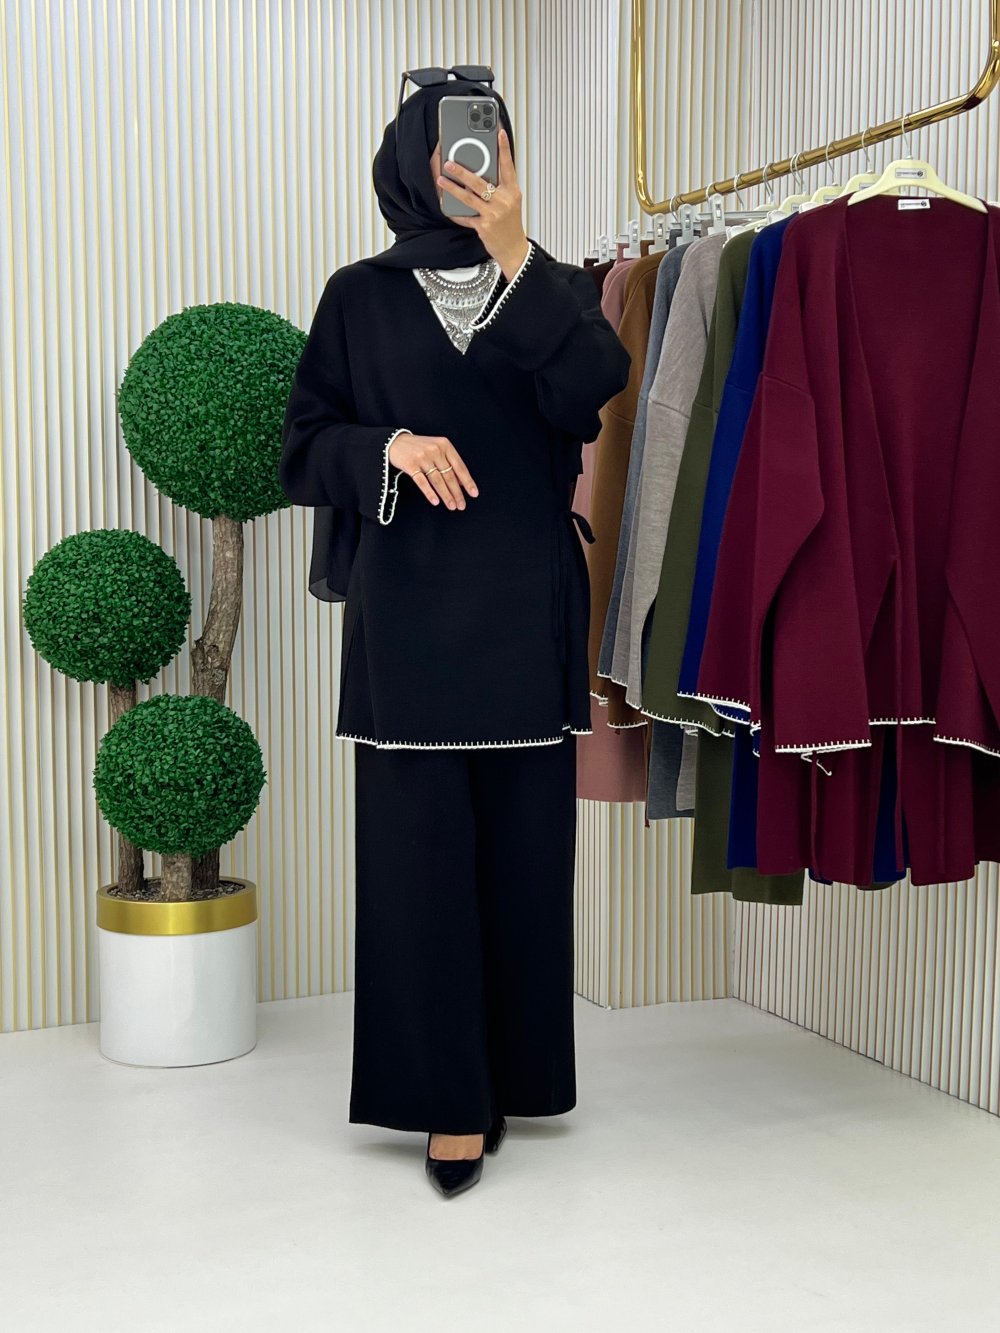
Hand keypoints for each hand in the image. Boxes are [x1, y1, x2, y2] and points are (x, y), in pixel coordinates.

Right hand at [387, 432, 477, 509]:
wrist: (395, 442)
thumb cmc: (420, 448)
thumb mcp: (437, 450)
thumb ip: (449, 463)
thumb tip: (462, 482)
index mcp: (445, 445)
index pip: (460, 466)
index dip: (467, 482)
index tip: (473, 494)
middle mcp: (435, 450)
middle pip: (449, 475)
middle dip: (457, 493)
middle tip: (461, 506)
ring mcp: (422, 457)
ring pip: (437, 480)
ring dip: (446, 495)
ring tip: (451, 506)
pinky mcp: (410, 464)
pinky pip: (422, 482)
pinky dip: (429, 493)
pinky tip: (436, 502)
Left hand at [437, 128, 529, 280]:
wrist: (514, 248)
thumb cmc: (511, 224)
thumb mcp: (511, 202)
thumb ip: (500, 187)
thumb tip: (482, 172)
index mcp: (512, 191)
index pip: (508, 166)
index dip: (503, 148)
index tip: (499, 132)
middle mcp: (504, 201)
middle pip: (480, 182)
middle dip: (462, 171)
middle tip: (449, 162)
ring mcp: (493, 214)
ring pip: (469, 197)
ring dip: (452, 188)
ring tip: (441, 180)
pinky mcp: (484, 227)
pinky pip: (466, 216)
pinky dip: (455, 211)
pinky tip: (446, 205)